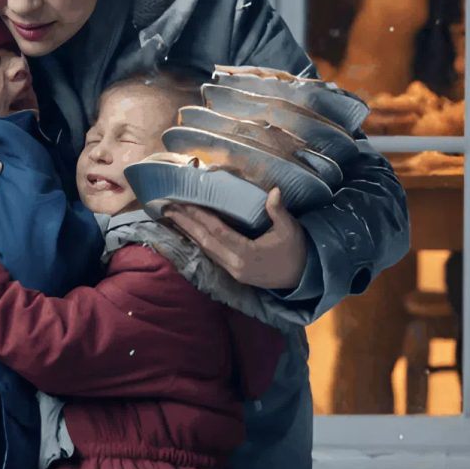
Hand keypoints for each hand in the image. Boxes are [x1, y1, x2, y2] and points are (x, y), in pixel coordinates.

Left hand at [163, 188, 308, 289]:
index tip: (184, 203)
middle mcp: (235, 265)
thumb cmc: (296, 251)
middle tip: (167, 207)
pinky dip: (198, 242)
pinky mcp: (233, 273)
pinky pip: (211, 255)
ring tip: (173, 217)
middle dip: (185, 223)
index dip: (200, 216)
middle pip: (205, 241)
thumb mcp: (290, 229)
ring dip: (188, 232)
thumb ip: (279, 211)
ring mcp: (232, 271)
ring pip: (205, 249)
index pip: (217, 231)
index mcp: (247, 253)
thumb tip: (274, 190)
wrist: (301, 278)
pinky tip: (189, 232)